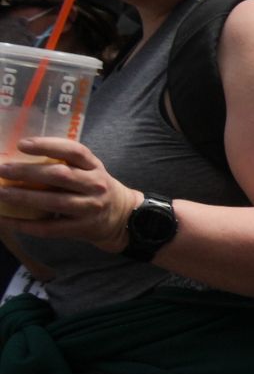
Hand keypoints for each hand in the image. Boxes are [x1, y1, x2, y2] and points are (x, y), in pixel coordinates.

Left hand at [0, 139, 134, 243]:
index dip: (48, 146)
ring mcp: (90, 209)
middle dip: (27, 172)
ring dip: (23, 197)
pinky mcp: (81, 228)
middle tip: (2, 170)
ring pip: (53, 202)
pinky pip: (49, 228)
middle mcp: (95, 186)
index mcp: (95, 167)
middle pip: (60, 176)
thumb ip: (66, 163)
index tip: (22, 144)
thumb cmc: (94, 188)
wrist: (122, 217)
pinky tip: (5, 220)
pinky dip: (24, 224)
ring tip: (1, 193)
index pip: (74, 151)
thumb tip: (19, 156)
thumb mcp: (90, 170)